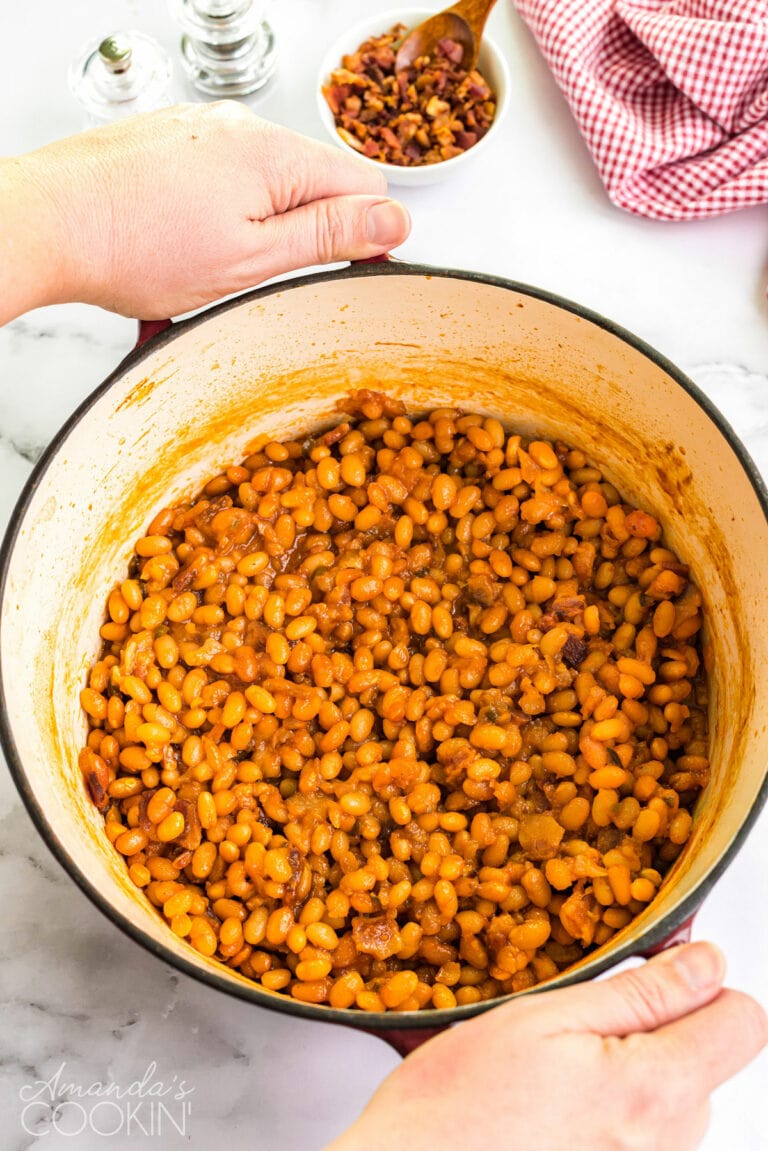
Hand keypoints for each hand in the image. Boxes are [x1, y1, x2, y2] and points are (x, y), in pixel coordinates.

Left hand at [0, 102, 409, 321]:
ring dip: (255, 233)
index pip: (366, 185)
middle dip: (300, 237)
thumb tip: (396, 222)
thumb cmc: (136, 245)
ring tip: (211, 268)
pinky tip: (183, 249)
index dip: (363, 235)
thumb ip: (329, 237)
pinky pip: (222, 182)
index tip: (336, 272)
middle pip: (315, 185)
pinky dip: (215, 219)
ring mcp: (206, 131)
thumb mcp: (251, 258)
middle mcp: (245, 128)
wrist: (49, 220)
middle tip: (258, 279)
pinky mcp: (174, 142)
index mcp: (277, 155)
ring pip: (265, 187)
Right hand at [328, 942, 766, 1150]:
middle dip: (659, 1027)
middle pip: (708, 1059)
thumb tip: (707, 962)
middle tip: (580, 1021)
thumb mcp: (546, 1016)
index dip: (703, 983)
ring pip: (673, 1097)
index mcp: (656, 1088)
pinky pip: (642, 1133)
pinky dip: (611, 1110)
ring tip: (558, 1069)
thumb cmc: (461, 1104)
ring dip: (630, 1070)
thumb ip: (642, 991)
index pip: (744, 1020)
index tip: (659, 971)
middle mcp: (668, 1143)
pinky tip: (555, 1107)